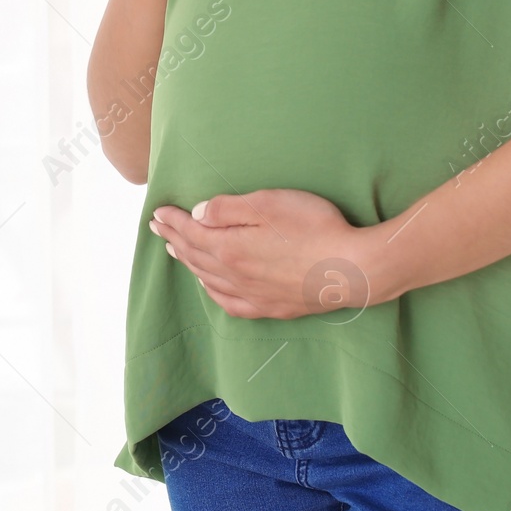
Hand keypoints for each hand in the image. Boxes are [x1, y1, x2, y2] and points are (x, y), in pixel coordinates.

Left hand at [149, 189, 383, 318]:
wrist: (352, 269)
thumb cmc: (314, 228)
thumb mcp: (269, 203)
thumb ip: (229, 209)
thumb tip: (198, 215)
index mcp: (230, 248)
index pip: (191, 232)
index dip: (173, 220)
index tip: (157, 211)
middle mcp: (234, 275)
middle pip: (195, 256)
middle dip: (174, 239)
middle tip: (158, 228)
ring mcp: (253, 295)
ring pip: (208, 279)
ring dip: (188, 263)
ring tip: (176, 251)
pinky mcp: (272, 307)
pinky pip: (230, 302)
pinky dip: (212, 291)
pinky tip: (210, 286)